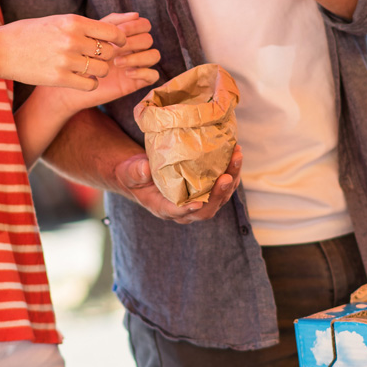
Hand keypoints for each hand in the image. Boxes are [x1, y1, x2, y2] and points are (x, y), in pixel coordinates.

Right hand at [0, 13, 128, 90]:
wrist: (1, 50)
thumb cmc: (29, 34)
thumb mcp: (56, 21)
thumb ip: (81, 26)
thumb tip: (109, 30)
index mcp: (73, 21)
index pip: (112, 31)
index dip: (119, 40)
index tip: (117, 44)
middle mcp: (72, 39)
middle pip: (110, 52)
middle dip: (108, 57)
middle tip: (99, 59)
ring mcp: (66, 60)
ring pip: (102, 70)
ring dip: (100, 71)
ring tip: (90, 69)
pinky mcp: (59, 78)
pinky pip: (90, 84)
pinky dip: (90, 84)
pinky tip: (82, 80)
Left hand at [69, 12, 160, 108]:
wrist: (74, 78)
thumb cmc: (82, 54)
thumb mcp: (95, 34)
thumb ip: (112, 22)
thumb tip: (136, 14)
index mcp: (128, 35)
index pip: (144, 25)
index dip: (135, 26)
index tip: (118, 32)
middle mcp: (135, 48)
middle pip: (148, 39)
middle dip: (133, 43)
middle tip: (114, 49)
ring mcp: (138, 65)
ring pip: (154, 55)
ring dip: (138, 57)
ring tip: (117, 62)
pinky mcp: (138, 81)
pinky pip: (154, 75)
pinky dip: (144, 72)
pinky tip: (127, 73)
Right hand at [114, 143, 242, 222]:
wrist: (142, 172)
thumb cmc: (134, 174)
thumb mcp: (130, 172)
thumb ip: (136, 172)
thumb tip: (145, 168)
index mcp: (164, 208)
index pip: (178, 213)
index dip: (188, 210)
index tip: (197, 204)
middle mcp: (184, 209)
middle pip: (206, 209)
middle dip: (219, 194)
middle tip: (226, 177)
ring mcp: (197, 200)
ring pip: (219, 197)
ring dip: (231, 179)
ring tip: (236, 157)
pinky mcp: (206, 189)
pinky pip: (222, 185)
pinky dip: (231, 171)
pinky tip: (235, 153)